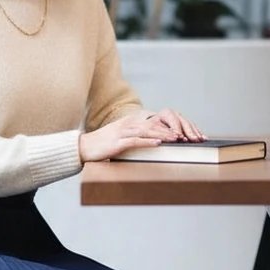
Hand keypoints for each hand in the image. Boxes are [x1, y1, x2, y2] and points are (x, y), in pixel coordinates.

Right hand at [78, 109, 203, 162]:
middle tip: (185, 135)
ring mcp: (123, 133)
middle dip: (170, 130)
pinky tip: (158, 143)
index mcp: (130, 122)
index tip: (181, 131)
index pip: (153, 122)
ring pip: (147, 131)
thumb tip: (150, 139)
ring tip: (177, 138)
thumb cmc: (103, 144)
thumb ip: (135, 136)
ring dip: (164, 135)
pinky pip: (136, 141)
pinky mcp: (118, 143)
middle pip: (154, 125)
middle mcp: (128, 125)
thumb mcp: (120, 137)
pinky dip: (148, 141)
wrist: (84, 147)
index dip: (168, 126)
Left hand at [146, 107, 204, 141]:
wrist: (151, 125)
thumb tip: (170, 138)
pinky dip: (198, 133)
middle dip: (189, 132)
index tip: (180, 137)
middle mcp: (175, 114)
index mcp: (166, 113)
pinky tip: (203, 138)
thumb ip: (161, 133)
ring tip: (199, 139)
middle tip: (193, 139)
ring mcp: (181, 118)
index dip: (177, 129)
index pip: (174, 121)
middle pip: (184, 123)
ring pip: (190, 125)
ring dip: (196, 133)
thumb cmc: (150, 128)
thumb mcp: (151, 129)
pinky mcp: (185, 124)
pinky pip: (193, 128)